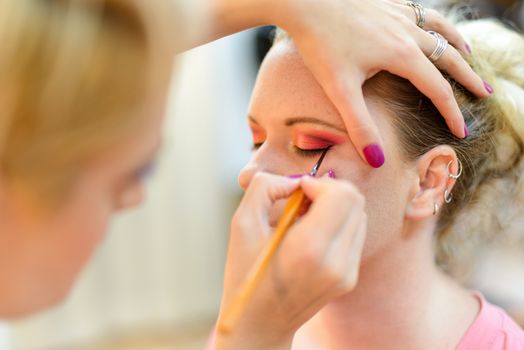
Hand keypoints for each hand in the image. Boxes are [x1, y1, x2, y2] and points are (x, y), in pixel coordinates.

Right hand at [215, 173, 366, 349]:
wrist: (259, 322)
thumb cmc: (245, 272)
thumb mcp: (242, 223)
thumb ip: (264, 188)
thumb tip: (295, 181)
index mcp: (308, 249)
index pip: (343, 196)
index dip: (320, 183)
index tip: (297, 190)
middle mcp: (335, 263)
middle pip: (355, 202)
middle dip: (329, 190)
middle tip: (302, 200)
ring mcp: (346, 273)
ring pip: (359, 215)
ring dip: (334, 206)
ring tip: (304, 219)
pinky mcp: (350, 278)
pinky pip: (355, 233)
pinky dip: (337, 223)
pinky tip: (311, 235)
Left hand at [275, 0, 489, 166]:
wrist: (306, 2)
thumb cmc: (320, 44)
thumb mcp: (339, 90)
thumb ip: (359, 125)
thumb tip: (376, 160)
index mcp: (402, 55)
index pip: (437, 89)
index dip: (451, 113)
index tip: (461, 131)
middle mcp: (408, 32)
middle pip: (449, 57)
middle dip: (468, 78)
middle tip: (484, 93)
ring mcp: (400, 14)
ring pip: (440, 30)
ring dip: (456, 46)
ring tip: (468, 56)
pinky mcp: (388, 3)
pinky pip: (422, 13)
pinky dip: (436, 24)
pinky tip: (430, 28)